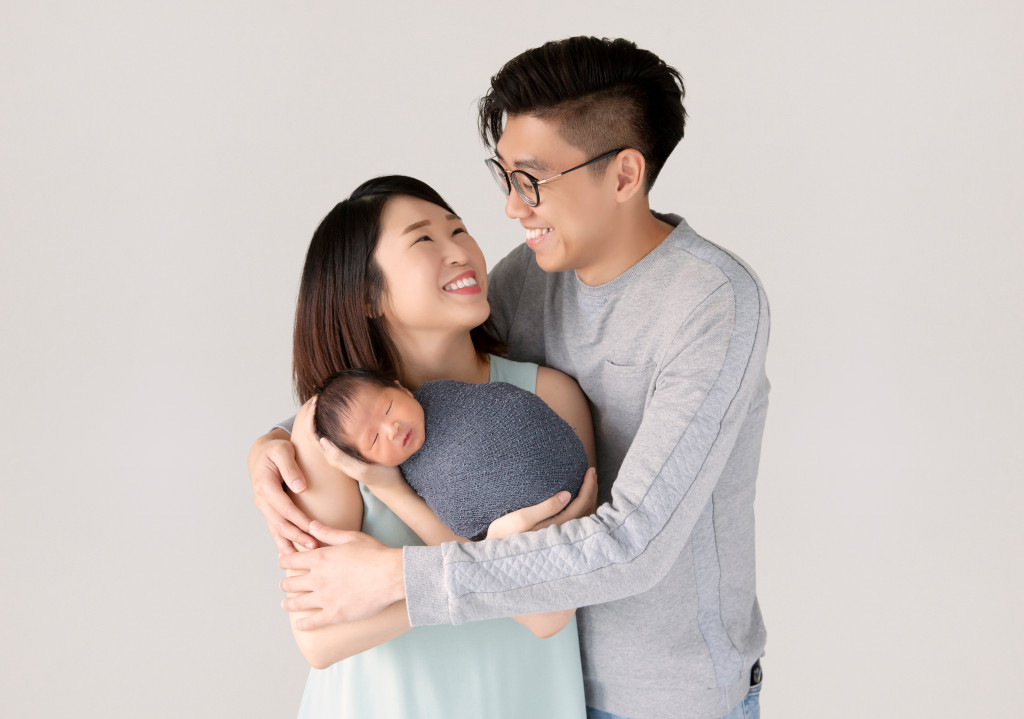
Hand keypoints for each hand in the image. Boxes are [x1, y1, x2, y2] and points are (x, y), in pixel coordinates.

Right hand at [249, 430, 316, 554]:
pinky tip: (289, 554)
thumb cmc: (275, 449)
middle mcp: (261, 499)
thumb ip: (291, 467)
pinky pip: (274, 528)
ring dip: (290, 543)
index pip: (285, 508)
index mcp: (264, 486)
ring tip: (304, 557)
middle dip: (297, 536)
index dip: (299, 520)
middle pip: (280, 523)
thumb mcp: (283, 450)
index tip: (314, 529)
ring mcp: (264, 507)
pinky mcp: (268, 510)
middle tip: (315, 547)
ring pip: (276, 530)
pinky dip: (281, 542)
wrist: (262, 453)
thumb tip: (299, 487)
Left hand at [280, 521, 404, 627]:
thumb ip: (328, 532)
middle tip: (284, 585)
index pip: (291, 560)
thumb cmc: (375, 554)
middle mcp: (318, 579)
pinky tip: (299, 624)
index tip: (283, 563)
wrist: (392, 575)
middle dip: (285, 583)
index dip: (284, 561)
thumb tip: (311, 524)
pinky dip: (303, 624)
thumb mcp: (350, 537)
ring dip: (288, 603)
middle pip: (290, 583)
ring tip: (285, 604)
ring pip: (297, 603)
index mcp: (320, 558)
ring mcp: (325, 598)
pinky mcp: (334, 614)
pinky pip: (312, 622)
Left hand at [306, 398, 407, 490]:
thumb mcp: (360, 470)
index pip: (314, 434)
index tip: (316, 401)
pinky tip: (346, 409)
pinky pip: (339, 430)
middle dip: (316, 412)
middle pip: (317, 429)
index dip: (310, 418)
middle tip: (320, 394)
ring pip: (327, 429)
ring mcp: (343, 449)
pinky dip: (338, 418)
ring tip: (328, 397)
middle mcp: (335, 452)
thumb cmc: (378, 477)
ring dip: (325, 414)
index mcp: (333, 456)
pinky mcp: (353, 447)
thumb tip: (323, 440)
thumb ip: (341, 458)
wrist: (392, 485)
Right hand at [484, 468, 597, 538]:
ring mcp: (560, 537)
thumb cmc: (505, 534)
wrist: (495, 553)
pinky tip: (575, 500)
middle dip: (591, 489)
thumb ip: (546, 507)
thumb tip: (567, 494)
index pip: (581, 504)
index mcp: (557, 528)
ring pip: (583, 516)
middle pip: (586, 510)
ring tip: (587, 483)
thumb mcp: (522, 518)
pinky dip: (581, 507)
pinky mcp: (554, 538)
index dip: (588, 486)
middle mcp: (563, 534)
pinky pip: (577, 520)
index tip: (589, 470)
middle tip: (591, 472)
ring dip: (588, 498)